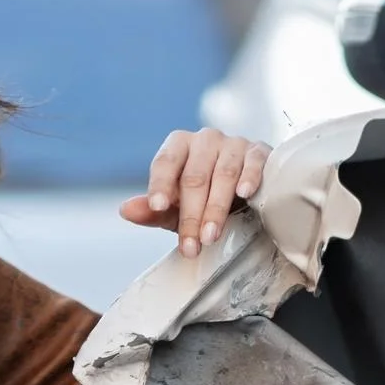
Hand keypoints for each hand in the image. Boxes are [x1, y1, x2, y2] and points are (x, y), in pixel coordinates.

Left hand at [118, 129, 272, 258]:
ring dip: (216, 208)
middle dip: (191, 214)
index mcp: (179, 146)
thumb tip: (126, 211)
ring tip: (211, 235)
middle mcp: (205, 140)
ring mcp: (233, 143)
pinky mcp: (259, 151)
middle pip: (194, 176)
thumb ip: (152, 211)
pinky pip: (254, 162)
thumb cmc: (204, 199)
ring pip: (223, 173)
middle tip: (191, 245)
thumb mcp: (175, 210)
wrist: (244, 194)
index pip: (165, 162)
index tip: (157, 207)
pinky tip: (244, 194)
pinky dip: (250, 177)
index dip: (160, 185)